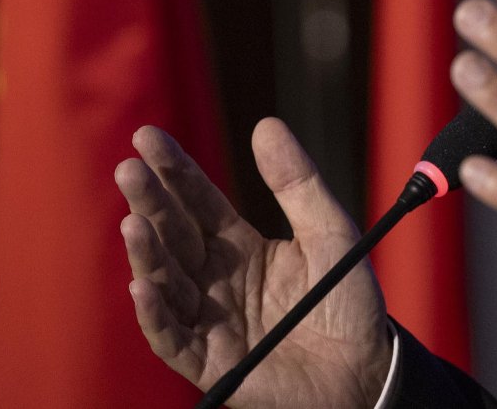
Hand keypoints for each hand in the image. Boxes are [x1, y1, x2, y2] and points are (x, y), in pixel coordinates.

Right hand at [116, 119, 392, 407]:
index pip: (197, 201)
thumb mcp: (330, 232)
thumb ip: (298, 183)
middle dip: (150, 202)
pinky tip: (142, 287)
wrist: (368, 373)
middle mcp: (215, 280)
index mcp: (239, 247)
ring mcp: (210, 321)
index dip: (173, 170)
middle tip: (128, 169)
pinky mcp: (211, 364)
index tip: (146, 135)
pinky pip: (173, 339)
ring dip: (146, 254)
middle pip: (174, 235)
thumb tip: (266, 124)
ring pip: (166, 283)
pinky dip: (155, 315)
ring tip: (133, 223)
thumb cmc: (348, 303)